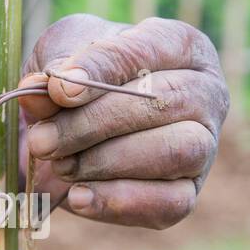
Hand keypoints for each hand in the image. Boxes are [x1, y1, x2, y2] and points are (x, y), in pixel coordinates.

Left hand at [17, 14, 228, 228]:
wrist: (71, 132)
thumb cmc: (78, 81)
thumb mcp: (60, 58)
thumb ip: (53, 67)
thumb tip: (44, 89)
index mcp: (181, 46)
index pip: (149, 50)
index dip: (103, 70)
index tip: (59, 88)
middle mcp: (206, 93)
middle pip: (164, 103)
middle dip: (94, 124)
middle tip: (44, 139)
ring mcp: (204, 146)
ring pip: (173, 153)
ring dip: (106, 162)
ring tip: (60, 165)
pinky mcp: (188, 194)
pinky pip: (169, 203)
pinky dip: (118, 201)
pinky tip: (78, 196)